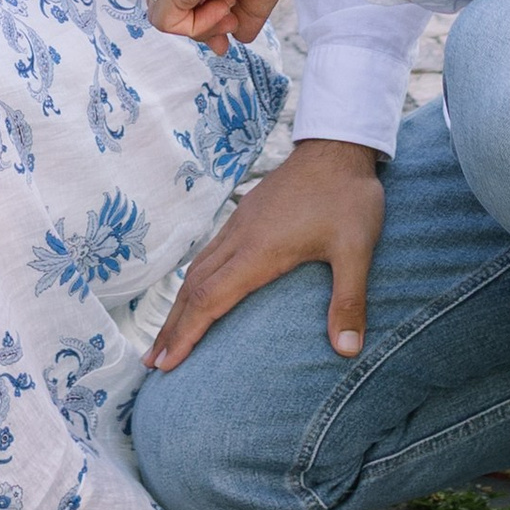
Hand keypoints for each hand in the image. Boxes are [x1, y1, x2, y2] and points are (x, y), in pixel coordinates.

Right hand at [147, 137, 386, 371]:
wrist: (336, 145)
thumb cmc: (347, 197)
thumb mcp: (356, 249)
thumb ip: (349, 299)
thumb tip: (348, 350)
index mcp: (258, 250)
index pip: (210, 298)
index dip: (186, 334)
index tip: (167, 364)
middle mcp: (239, 238)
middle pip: (192, 288)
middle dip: (171, 328)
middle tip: (152, 364)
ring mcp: (238, 225)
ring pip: (196, 269)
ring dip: (178, 306)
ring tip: (166, 337)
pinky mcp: (244, 216)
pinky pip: (208, 254)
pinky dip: (193, 281)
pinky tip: (196, 292)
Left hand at [149, 0, 322, 44]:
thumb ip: (248, 8)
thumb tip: (241, 34)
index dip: (203, 13)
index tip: (233, 21)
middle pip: (169, 0)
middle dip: (201, 23)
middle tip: (230, 28)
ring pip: (164, 11)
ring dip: (201, 25)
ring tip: (234, 12)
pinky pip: (166, 19)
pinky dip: (197, 27)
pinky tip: (227, 11)